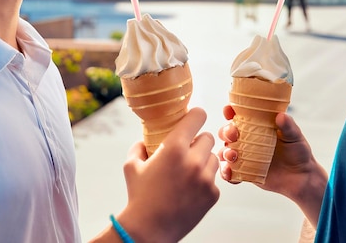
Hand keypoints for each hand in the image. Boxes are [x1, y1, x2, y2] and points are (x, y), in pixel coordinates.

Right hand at [116, 108, 219, 242]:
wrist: (148, 230)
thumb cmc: (138, 196)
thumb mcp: (131, 166)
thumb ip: (139, 146)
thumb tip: (145, 139)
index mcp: (174, 148)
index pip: (198, 116)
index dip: (196, 115)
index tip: (193, 118)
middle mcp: (193, 160)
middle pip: (208, 138)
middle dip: (198, 142)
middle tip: (187, 150)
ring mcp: (205, 178)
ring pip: (214, 158)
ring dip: (204, 161)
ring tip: (188, 172)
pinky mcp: (212, 194)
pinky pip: (214, 179)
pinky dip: (204, 181)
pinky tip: (190, 189)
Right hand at [218, 105, 327, 225]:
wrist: (301, 177)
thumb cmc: (298, 152)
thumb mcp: (295, 136)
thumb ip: (288, 126)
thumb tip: (281, 115)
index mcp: (256, 126)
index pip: (239, 115)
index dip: (230, 111)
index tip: (229, 111)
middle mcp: (246, 139)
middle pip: (227, 132)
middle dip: (226, 132)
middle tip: (233, 135)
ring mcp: (244, 156)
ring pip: (225, 152)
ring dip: (224, 152)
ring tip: (233, 156)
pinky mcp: (244, 172)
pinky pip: (230, 173)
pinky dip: (226, 173)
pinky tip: (230, 173)